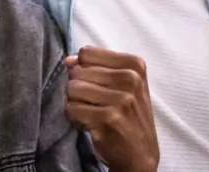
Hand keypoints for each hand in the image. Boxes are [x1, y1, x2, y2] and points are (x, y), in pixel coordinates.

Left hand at [65, 47, 158, 171]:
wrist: (140, 155)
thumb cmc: (127, 116)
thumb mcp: (122, 85)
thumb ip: (95, 67)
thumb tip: (68, 61)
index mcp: (135, 65)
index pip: (86, 53)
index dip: (83, 70)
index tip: (97, 86)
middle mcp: (130, 79)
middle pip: (77, 72)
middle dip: (79, 89)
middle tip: (95, 104)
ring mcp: (121, 99)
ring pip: (72, 89)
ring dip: (76, 104)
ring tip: (92, 114)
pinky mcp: (108, 117)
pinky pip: (72, 109)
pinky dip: (75, 119)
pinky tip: (90, 125)